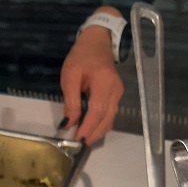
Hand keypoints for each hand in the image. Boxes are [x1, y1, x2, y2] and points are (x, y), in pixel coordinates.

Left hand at [59, 23, 123, 142]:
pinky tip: (89, 128)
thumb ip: (71, 101)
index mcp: (104, 83)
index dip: (87, 129)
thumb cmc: (81, 56)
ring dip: (96, 132)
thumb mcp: (70, 76)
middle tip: (78, 145)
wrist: (98, 41)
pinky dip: (100, 124)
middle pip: (106, 120)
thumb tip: (69, 124)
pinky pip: (110, 114)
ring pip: (110, 119)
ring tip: (82, 139)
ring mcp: (119, 93)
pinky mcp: (117, 95)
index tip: (76, 140)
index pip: (97, 112)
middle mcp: (115, 91)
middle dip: (92, 135)